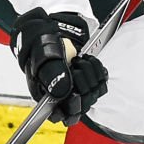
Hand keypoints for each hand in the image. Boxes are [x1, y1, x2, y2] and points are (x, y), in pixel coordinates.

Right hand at [10, 8, 107, 125]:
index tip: (74, 94)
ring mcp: (75, 88)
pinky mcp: (88, 80)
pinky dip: (98, 71)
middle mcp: (61, 96)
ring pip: (93, 95)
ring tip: (79, 60)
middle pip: (80, 106)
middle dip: (82, 84)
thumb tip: (61, 93)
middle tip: (74, 65)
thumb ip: (51, 74)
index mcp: (45, 95)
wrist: (51, 28)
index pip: (60, 116)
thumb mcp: (43, 54)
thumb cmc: (41, 42)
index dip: (70, 107)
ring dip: (90, 74)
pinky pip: (102, 84)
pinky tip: (88, 61)